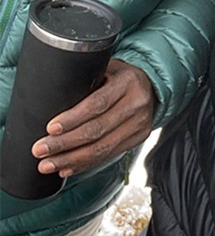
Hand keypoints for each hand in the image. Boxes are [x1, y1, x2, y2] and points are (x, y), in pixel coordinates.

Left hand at [31, 59, 155, 177]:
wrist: (152, 84)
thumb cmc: (120, 76)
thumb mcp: (107, 68)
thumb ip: (87, 79)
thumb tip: (52, 97)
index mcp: (128, 81)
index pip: (98, 103)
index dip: (73, 118)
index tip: (50, 128)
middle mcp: (137, 103)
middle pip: (97, 129)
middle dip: (65, 143)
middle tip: (40, 150)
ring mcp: (140, 122)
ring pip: (102, 148)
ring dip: (71, 159)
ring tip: (48, 164)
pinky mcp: (139, 137)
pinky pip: (109, 155)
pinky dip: (85, 164)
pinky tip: (67, 168)